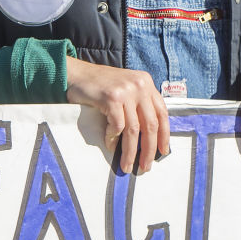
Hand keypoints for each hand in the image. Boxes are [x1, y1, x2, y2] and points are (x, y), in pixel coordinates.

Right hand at [65, 57, 168, 174]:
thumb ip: (138, 105)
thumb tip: (147, 138)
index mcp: (146, 82)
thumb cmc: (100, 86)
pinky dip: (113, 139)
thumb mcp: (126, 89)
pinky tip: (109, 145)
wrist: (76, 73)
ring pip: (134, 129)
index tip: (163, 151)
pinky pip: (117, 126)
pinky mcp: (112, 98)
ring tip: (126, 165)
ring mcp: (126, 91)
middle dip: (148, 149)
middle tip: (145, 166)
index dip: (164, 135)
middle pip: (150, 124)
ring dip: (130, 151)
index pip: (162, 113)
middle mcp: (140, 85)